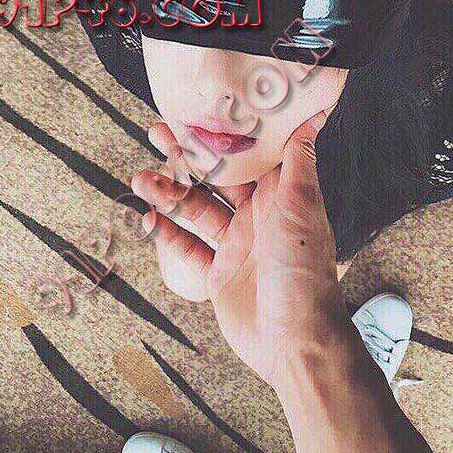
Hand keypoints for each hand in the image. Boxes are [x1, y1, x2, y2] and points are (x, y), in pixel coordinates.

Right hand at [131, 111, 350, 385]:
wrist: (294, 338)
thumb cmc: (303, 272)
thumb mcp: (301, 209)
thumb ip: (299, 164)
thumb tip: (312, 116)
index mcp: (278, 199)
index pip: (246, 157)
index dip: (221, 136)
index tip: (196, 114)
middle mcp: (256, 219)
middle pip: (215, 179)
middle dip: (187, 157)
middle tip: (156, 132)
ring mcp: (236, 247)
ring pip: (196, 210)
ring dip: (169, 193)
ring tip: (140, 178)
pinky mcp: (218, 275)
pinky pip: (188, 249)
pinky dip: (168, 234)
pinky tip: (147, 219)